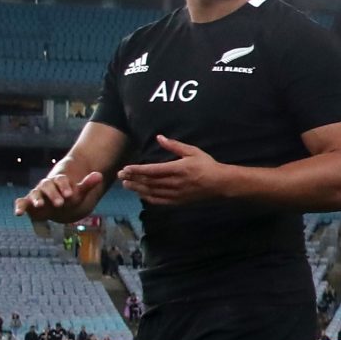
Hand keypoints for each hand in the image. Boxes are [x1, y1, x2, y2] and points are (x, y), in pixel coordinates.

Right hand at [14, 167, 101, 221]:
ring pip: (35, 193)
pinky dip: (19, 207)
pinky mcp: (29, 204)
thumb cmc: (70, 198)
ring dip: (37, 199)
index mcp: (58, 181)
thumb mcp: (79, 192)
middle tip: (60, 203)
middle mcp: (46, 186)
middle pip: (47, 185)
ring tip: (40, 205)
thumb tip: (100, 174)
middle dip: (53, 194)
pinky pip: (22, 203)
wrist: (60, 207)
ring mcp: (36, 194)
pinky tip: (18, 213)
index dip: (65, 186)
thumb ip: (87, 184)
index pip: (61, 180)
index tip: (70, 194)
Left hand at [117, 137, 233, 205]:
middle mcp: (174, 183)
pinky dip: (148, 198)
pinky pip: (160, 201)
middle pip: (148, 182)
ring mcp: (176, 194)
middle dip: (133, 179)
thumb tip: (159, 137)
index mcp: (177, 169)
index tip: (125, 168)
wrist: (220, 183)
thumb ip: (174, 145)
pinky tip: (141, 194)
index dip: (137, 169)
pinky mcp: (178, 201)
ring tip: (126, 185)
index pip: (152, 170)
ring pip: (152, 192)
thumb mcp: (192, 151)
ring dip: (137, 188)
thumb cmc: (207, 165)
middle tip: (120, 176)